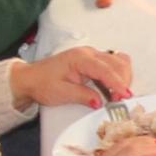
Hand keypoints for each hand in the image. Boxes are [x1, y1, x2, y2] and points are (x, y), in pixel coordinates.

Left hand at [12, 45, 137, 111]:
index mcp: (80, 58)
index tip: (125, 95)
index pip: (106, 69)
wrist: (30, 79)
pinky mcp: (93, 61)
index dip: (118, 83)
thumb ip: (82, 96)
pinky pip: (113, 64)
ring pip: (119, 61)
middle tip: (119, 99)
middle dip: (123, 81)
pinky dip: (118, 75)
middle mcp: (89, 53)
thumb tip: (100, 102)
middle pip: (118, 62)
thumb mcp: (61, 93)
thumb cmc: (42, 83)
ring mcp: (92, 55)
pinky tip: (113, 87)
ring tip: (116, 94)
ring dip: (123, 77)